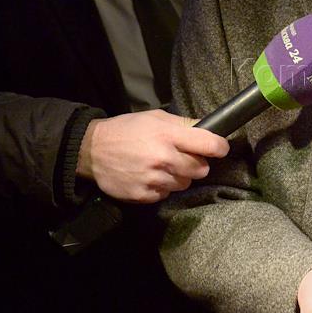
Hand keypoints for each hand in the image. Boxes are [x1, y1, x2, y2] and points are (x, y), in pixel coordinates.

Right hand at [76, 109, 228, 202]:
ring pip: (184, 184)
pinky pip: (166, 195)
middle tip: (183, 157)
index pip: (210, 145)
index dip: (220, 147)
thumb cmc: (126, 130)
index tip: (219, 148)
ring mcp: (154, 179)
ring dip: (179, 176)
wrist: (91, 150)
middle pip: (201, 169)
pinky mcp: (143, 195)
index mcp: (168, 135)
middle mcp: (164, 158)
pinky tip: (149, 176)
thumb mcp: (155, 118)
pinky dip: (161, 187)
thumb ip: (184, 124)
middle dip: (196, 163)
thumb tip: (210, 127)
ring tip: (162, 166)